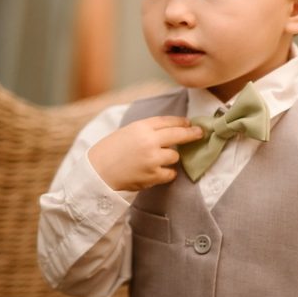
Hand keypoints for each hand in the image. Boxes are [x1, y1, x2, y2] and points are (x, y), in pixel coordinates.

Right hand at [87, 117, 202, 191]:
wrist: (97, 172)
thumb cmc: (110, 151)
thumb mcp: (127, 132)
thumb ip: (147, 130)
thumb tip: (170, 130)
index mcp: (140, 127)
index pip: (167, 121)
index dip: (181, 121)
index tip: (190, 123)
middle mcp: (148, 141)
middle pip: (178, 135)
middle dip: (192, 134)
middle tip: (200, 133)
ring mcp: (152, 159)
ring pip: (174, 156)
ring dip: (170, 158)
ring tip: (156, 160)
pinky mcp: (153, 175)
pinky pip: (170, 173)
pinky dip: (166, 173)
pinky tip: (156, 172)